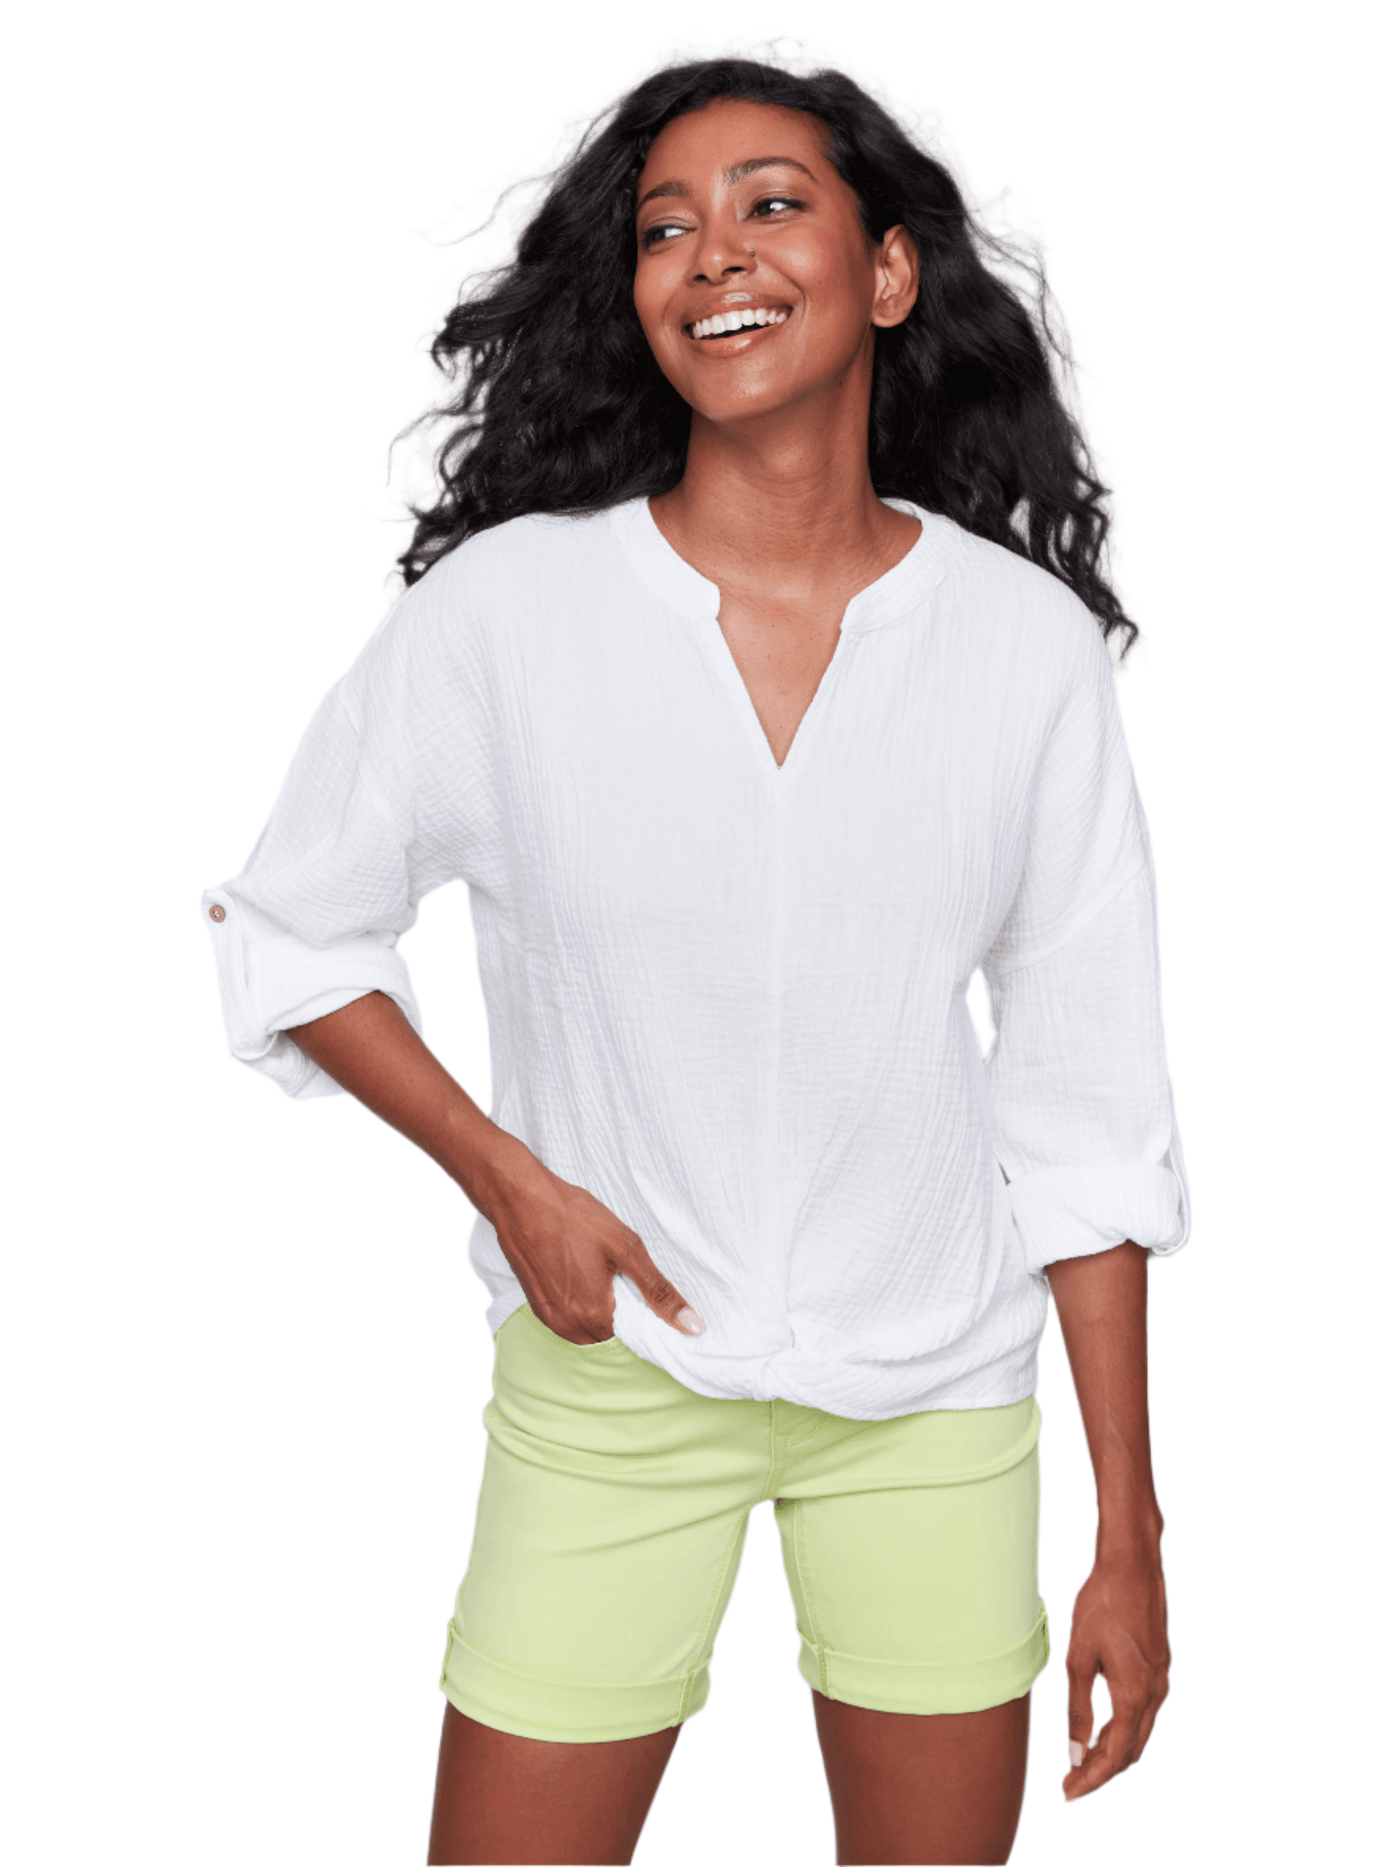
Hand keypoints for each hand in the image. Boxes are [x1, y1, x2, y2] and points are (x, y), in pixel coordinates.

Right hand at [481, 1148, 706, 1343]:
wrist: (520, 1199)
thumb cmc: (573, 1217)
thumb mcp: (626, 1248)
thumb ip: (659, 1291)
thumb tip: (693, 1326)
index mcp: (595, 1317)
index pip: (634, 1342)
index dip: (647, 1323)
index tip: (650, 1301)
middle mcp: (569, 1327)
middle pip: (609, 1338)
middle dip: (623, 1319)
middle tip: (626, 1281)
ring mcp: (549, 1318)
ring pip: (588, 1331)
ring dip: (601, 1313)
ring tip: (605, 1276)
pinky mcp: (536, 1306)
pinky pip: (568, 1320)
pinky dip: (581, 1306)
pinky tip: (583, 1275)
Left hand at [1062, 1536, 1169, 1800]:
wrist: (1131, 1565)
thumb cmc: (1101, 1605)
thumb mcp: (1079, 1658)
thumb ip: (1078, 1709)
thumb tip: (1075, 1752)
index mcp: (1135, 1695)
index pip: (1115, 1755)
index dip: (1091, 1779)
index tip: (1068, 1791)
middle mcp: (1155, 1694)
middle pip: (1130, 1751)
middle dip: (1100, 1771)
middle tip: (1070, 1783)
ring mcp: (1161, 1680)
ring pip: (1139, 1734)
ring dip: (1112, 1752)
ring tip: (1081, 1762)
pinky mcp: (1158, 1667)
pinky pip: (1143, 1713)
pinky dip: (1122, 1730)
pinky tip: (1102, 1729)